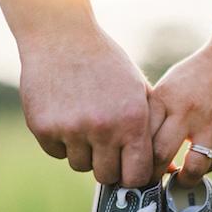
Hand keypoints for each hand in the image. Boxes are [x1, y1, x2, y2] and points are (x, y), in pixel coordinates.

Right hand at [19, 26, 152, 186]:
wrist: (61, 35)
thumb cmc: (107, 64)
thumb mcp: (138, 90)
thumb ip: (153, 129)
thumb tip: (168, 170)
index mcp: (132, 120)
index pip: (136, 176)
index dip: (132, 176)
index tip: (128, 168)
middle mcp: (103, 128)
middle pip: (106, 176)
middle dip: (107, 165)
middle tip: (104, 145)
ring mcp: (71, 129)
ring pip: (80, 165)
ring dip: (83, 151)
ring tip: (84, 122)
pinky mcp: (43, 127)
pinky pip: (56, 152)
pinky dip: (61, 141)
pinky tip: (65, 114)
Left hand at [149, 37, 211, 186]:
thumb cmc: (200, 72)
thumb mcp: (171, 86)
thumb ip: (157, 113)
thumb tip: (138, 147)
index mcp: (165, 98)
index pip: (141, 138)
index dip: (135, 159)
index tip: (135, 167)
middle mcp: (186, 112)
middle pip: (160, 156)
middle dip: (153, 176)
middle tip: (152, 182)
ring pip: (192, 168)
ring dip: (183, 180)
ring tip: (179, 180)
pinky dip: (204, 168)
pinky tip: (199, 164)